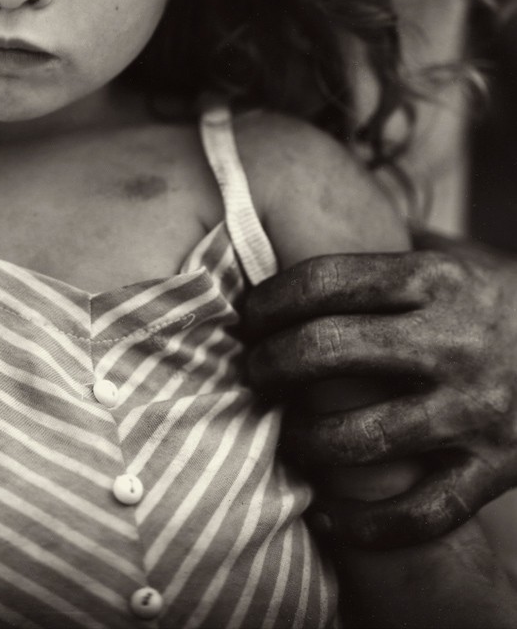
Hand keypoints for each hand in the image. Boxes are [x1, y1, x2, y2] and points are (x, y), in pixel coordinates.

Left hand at [243, 233, 516, 547]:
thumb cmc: (501, 302)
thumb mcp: (458, 256)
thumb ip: (391, 242)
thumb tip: (310, 214)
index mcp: (435, 280)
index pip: (325, 280)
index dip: (269, 299)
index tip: (247, 316)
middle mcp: (453, 341)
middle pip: (328, 349)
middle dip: (270, 364)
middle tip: (252, 372)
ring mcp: (475, 409)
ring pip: (363, 438)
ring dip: (305, 442)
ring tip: (285, 436)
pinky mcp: (498, 469)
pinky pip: (421, 514)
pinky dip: (366, 525)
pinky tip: (326, 515)